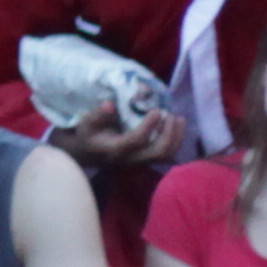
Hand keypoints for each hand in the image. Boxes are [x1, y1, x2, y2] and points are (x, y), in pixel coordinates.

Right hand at [55, 100, 184, 175]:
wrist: (88, 153)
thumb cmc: (89, 135)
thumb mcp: (87, 123)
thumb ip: (98, 114)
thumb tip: (110, 105)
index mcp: (116, 149)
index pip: (137, 140)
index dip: (149, 126)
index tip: (156, 110)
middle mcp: (132, 159)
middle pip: (158, 152)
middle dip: (169, 133)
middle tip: (171, 114)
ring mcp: (141, 161)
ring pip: (166, 156)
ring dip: (177, 138)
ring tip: (179, 119)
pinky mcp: (147, 160)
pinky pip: (167, 155)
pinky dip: (176, 141)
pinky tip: (177, 126)